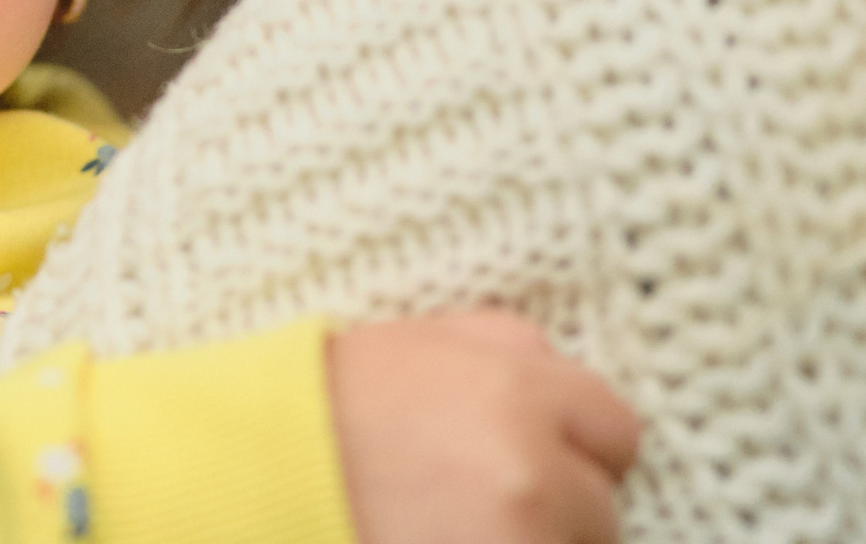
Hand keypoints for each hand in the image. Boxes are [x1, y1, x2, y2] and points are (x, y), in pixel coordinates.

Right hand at [328, 310, 639, 543]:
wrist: (251, 476)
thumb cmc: (326, 405)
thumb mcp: (416, 342)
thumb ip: (502, 347)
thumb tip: (562, 369)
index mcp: (518, 391)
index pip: (615, 430)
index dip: (571, 445)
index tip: (531, 456)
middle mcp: (533, 472)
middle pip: (600, 506)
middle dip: (555, 506)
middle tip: (478, 497)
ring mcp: (518, 543)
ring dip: (529, 541)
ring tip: (453, 524)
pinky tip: (445, 540)